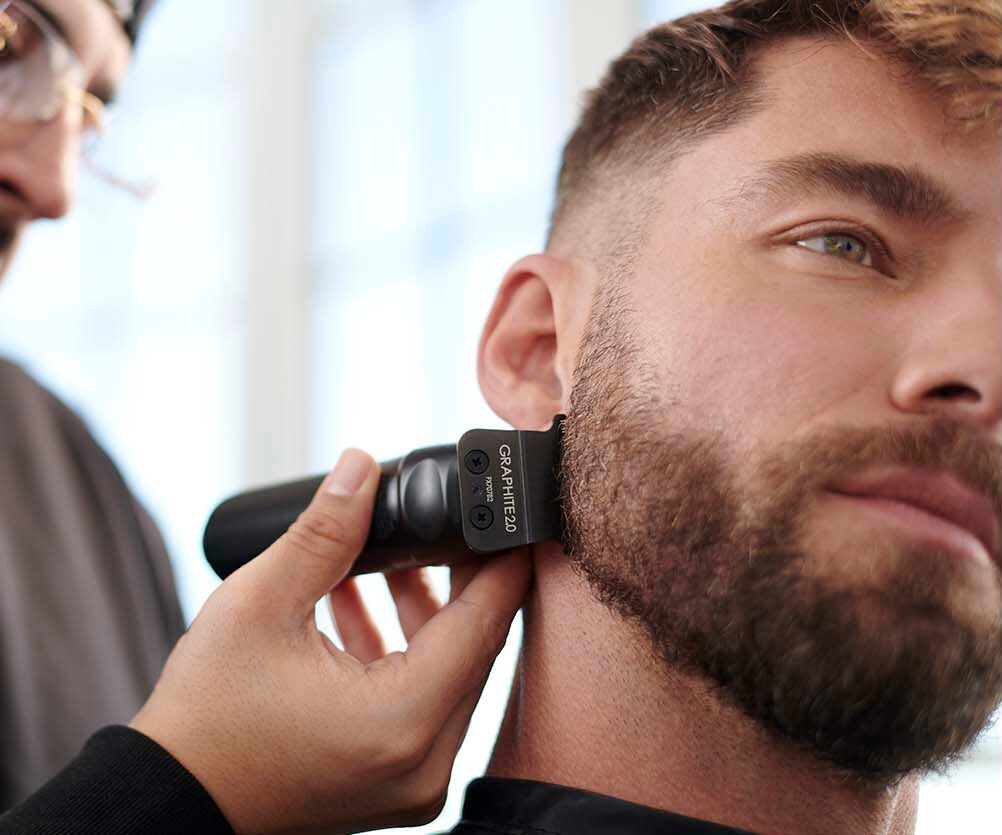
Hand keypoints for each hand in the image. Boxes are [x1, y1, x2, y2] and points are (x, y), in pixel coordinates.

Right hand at [130, 448, 532, 834]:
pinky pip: (425, 700)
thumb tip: (362, 467)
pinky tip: (362, 602)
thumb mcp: (260, 606)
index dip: (499, 560)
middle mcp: (425, 760)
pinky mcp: (397, 779)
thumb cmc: (206, 718)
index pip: (485, 621)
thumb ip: (324, 532)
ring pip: (452, 671)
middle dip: (461, 578)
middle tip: (442, 526)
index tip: (503, 516)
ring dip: (426, 611)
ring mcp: (415, 779)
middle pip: (476, 646)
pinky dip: (403, 650)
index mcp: (403, 720)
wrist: (172, 799)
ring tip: (388, 558)